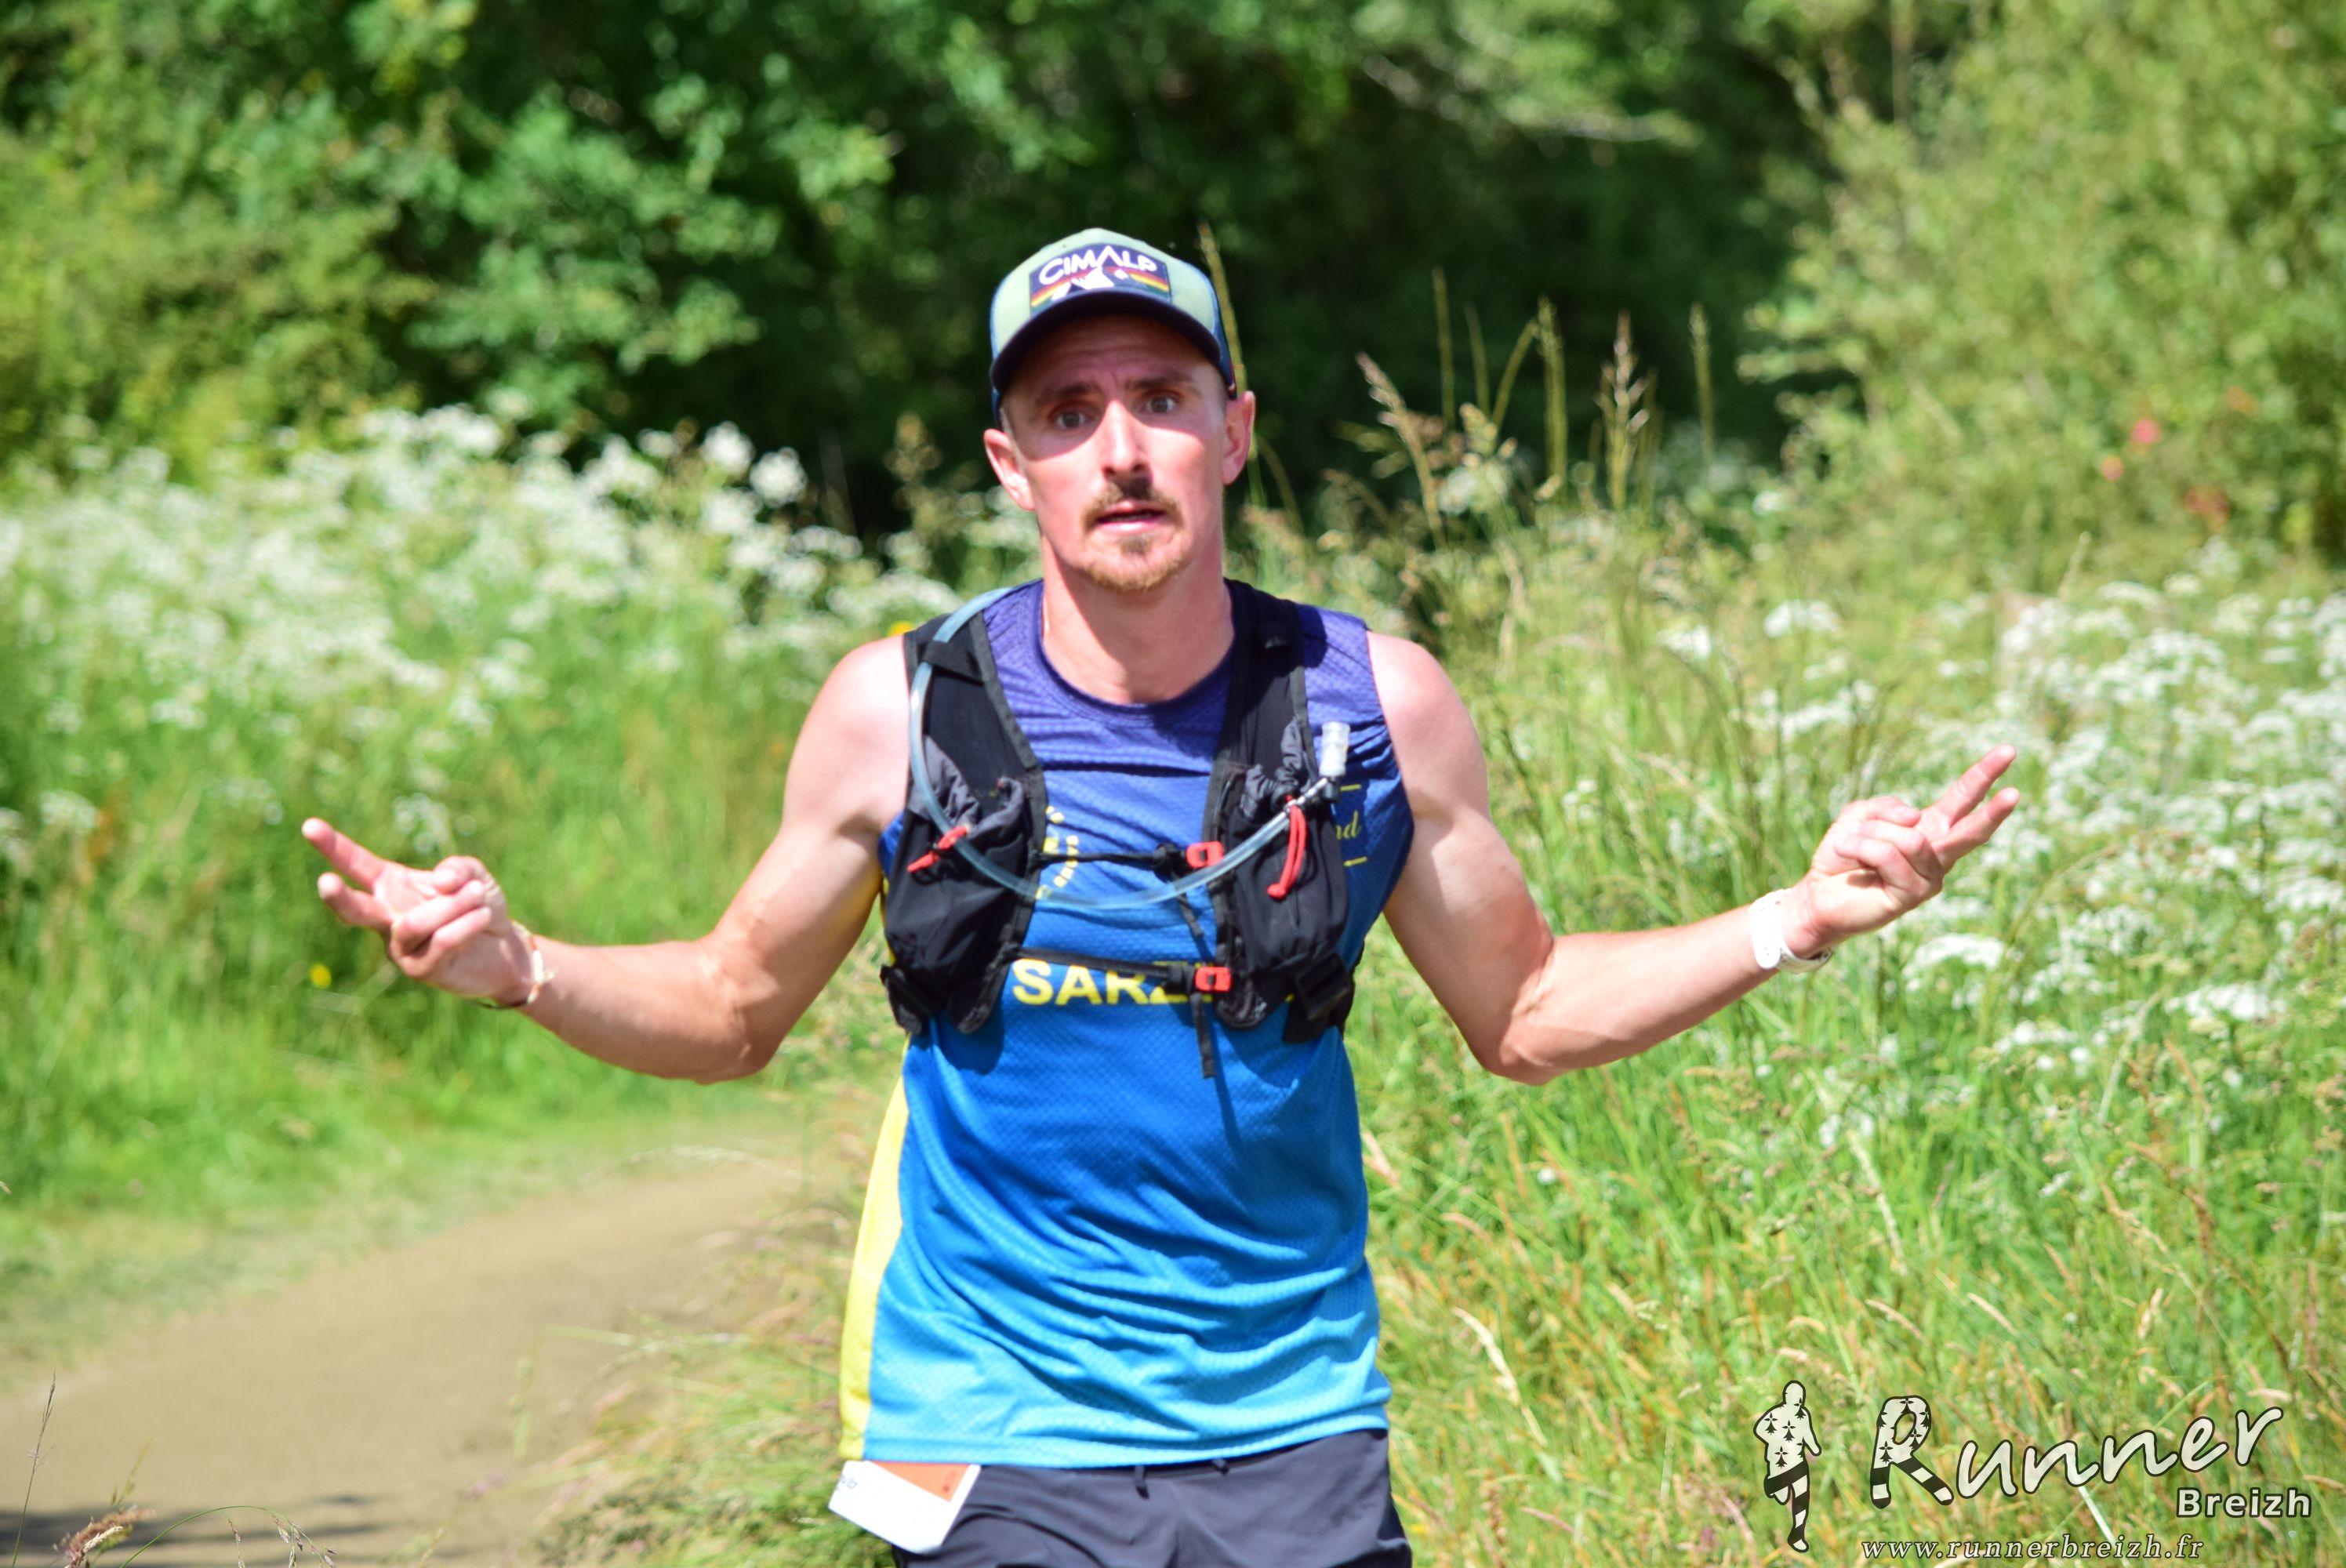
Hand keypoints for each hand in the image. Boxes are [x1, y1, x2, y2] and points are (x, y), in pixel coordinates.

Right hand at [301, 817, 530, 1003]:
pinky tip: (484, 915)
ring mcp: (400, 946)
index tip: (309, 825)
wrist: (505, 949)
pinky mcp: (419, 969)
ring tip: (478, 896)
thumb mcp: (475, 877)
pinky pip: (440, 941)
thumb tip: (439, 880)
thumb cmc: (479, 907)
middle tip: (325, 882)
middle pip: (355, 910)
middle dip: (339, 897)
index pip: (357, 864)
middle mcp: (387, 917)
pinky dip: (466, 923)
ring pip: (413, 923)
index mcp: (391, 886)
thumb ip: (458, 869)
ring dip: (452, 906)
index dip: (334, 846)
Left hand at [1782, 745, 2020, 953]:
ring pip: (1909, 837)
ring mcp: (1929, 878)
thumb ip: (1887, 807)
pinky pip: (1887, 854)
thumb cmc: (1843, 856)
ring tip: (1850, 846)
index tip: (2008, 751)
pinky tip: (1846, 856)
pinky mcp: (1912, 895)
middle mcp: (1937, 854)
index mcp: (1930, 829)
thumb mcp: (1860, 815)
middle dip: (1994, 811)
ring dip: (1870, 833)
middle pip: (1971, 829)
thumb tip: (1916, 816)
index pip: (1963, 799)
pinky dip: (1860, 847)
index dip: (1984, 775)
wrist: (1818, 896)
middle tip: (2016, 793)